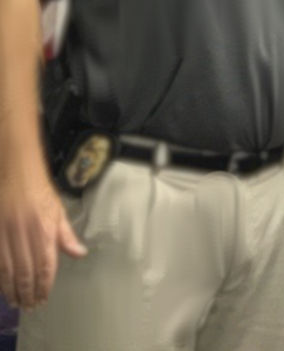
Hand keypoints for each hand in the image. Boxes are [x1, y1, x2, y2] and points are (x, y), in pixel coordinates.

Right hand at [0, 173, 86, 309]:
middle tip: (29, 306)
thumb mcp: (58, 211)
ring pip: (7, 269)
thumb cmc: (39, 191)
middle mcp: (25, 233)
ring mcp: (6, 233)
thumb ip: (66, 236)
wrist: (16, 173)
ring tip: (16, 302)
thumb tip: (79, 254)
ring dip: (11, 289)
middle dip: (28, 292)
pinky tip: (3, 286)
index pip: (46, 265)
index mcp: (45, 229)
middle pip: (26, 271)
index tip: (43, 298)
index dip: (44, 285)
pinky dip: (0, 276)